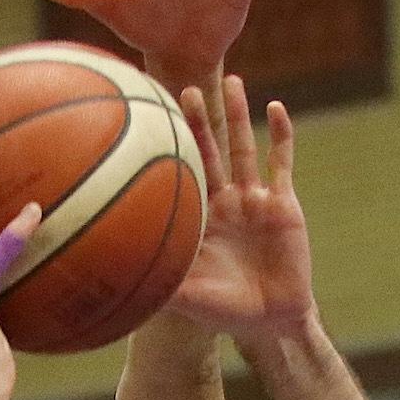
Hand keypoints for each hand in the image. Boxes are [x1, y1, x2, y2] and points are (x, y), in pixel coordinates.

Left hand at [169, 75, 313, 335]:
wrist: (272, 319)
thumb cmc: (226, 311)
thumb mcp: (188, 298)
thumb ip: (158, 286)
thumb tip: (116, 286)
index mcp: (199, 217)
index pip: (179, 175)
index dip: (166, 150)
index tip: (148, 123)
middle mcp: (224, 201)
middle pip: (208, 151)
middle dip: (197, 122)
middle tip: (181, 89)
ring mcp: (254, 198)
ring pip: (244, 148)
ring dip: (238, 115)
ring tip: (232, 81)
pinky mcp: (283, 202)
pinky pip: (281, 163)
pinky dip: (282, 135)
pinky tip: (276, 107)